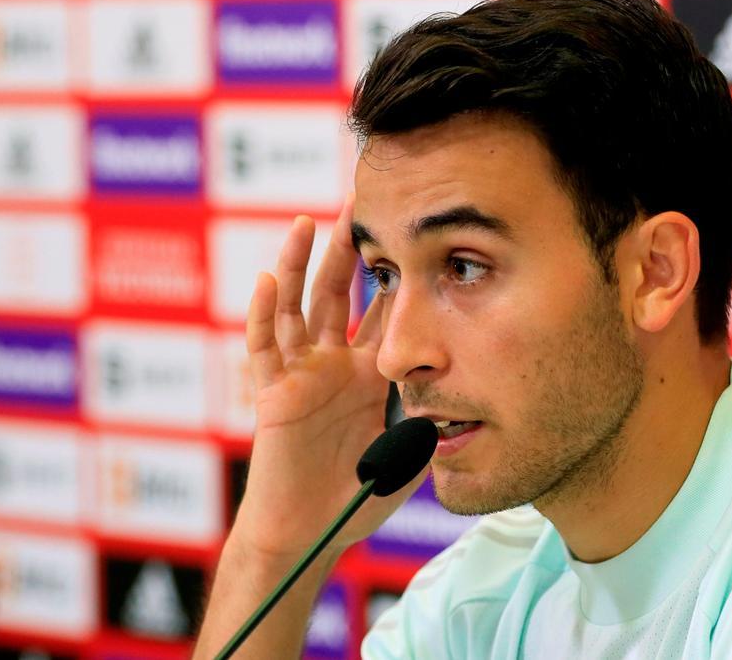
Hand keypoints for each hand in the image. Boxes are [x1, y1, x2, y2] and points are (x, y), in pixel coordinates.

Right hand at [230, 198, 423, 561]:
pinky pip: (263, 347)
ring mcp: (300, 373)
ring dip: (298, 263)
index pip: (382, 308)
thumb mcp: (409, 451)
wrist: (311, 531)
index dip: (394, 269)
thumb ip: (432, 419)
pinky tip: (268, 281)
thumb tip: (468, 392)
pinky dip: (263, 314)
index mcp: (371, 372)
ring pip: (296, 306)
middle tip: (360, 199)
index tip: (410, 227)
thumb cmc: (356, 497)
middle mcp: (335, 363)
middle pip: (339, 291)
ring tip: (306, 221)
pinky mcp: (272, 391)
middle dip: (349, 247)